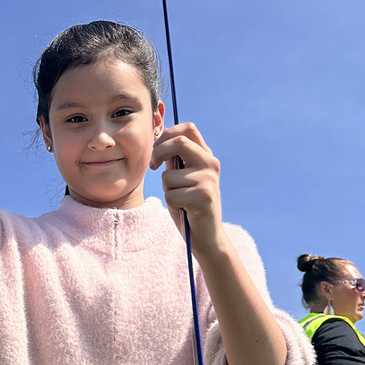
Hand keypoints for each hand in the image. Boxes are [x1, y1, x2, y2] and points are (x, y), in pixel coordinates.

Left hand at [150, 123, 224, 254]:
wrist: (207, 236)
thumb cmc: (189, 207)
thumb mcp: (181, 178)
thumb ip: (174, 161)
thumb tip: (158, 141)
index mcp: (206, 156)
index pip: (188, 129)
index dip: (167, 134)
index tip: (157, 149)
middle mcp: (211, 164)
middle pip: (179, 142)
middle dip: (158, 152)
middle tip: (153, 167)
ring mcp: (208, 179)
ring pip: (169, 176)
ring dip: (166, 190)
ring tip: (179, 200)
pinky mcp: (203, 196)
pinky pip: (171, 194)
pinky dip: (171, 203)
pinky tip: (184, 209)